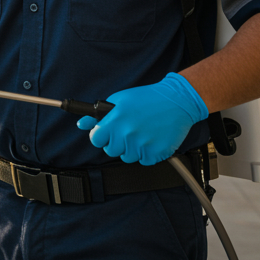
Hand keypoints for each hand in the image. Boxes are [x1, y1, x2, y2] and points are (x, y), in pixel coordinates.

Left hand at [76, 73, 207, 164]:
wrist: (177, 101)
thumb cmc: (147, 98)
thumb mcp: (119, 100)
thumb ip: (98, 115)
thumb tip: (82, 124)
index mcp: (116, 120)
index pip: (96, 139)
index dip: (100, 136)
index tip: (106, 133)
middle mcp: (128, 134)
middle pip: (111, 150)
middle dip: (116, 142)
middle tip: (127, 131)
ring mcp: (143, 145)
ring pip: (127, 157)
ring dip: (132, 148)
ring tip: (141, 133)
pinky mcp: (156, 153)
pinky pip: (144, 161)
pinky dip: (147, 153)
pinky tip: (151, 139)